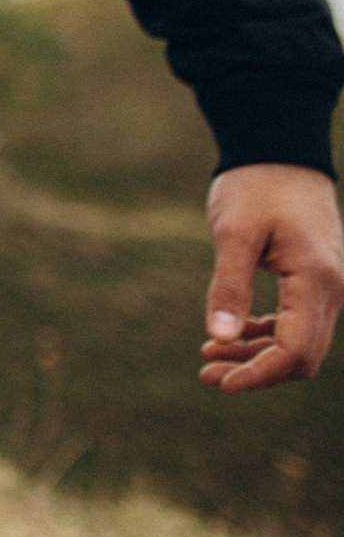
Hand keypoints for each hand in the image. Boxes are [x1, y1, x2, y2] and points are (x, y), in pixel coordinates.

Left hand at [198, 162, 343, 392]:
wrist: (280, 153)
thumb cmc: (255, 186)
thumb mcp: (234, 234)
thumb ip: (229, 286)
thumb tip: (221, 339)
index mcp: (317, 281)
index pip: (296, 351)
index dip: (260, 375)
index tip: (220, 383)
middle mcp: (333, 290)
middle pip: (302, 355)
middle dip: (256, 372)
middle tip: (205, 375)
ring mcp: (328, 286)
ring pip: (299, 342)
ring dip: (257, 356)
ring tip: (208, 357)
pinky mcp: (315, 280)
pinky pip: (297, 323)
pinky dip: (266, 335)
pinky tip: (232, 336)